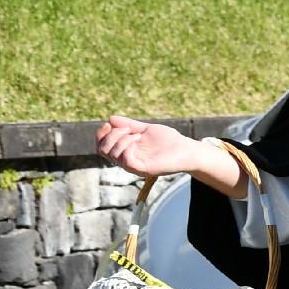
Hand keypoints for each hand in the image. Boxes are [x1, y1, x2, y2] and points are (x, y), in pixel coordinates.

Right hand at [97, 115, 232, 185]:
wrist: (188, 149)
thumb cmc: (169, 141)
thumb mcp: (146, 129)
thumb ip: (129, 125)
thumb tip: (110, 119)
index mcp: (125, 151)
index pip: (101, 147)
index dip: (100, 134)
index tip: (109, 124)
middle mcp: (127, 160)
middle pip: (102, 150)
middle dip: (110, 135)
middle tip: (127, 129)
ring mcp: (134, 166)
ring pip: (112, 155)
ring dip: (120, 139)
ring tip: (136, 134)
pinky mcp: (143, 169)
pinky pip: (125, 160)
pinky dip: (127, 147)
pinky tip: (137, 140)